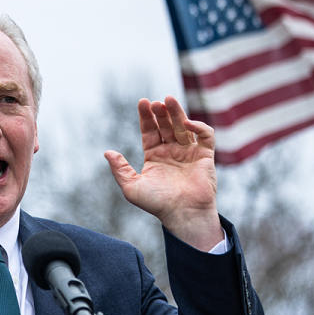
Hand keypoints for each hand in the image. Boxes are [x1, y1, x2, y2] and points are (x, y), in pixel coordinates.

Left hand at [104, 96, 221, 250]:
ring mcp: (189, 153)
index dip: (146, 117)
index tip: (143, 102)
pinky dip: (199, 127)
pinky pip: (206, 136)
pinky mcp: (205, 156)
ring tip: (169, 100)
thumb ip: (120, 169)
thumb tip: (107, 152)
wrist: (182, 214)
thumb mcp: (131, 186)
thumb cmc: (156, 203)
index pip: (150, 131)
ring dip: (177, 113)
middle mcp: (171, 152)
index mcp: (154, 156)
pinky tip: (187, 124)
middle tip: (156, 103)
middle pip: (166, 125)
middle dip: (161, 112)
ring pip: (184, 127)